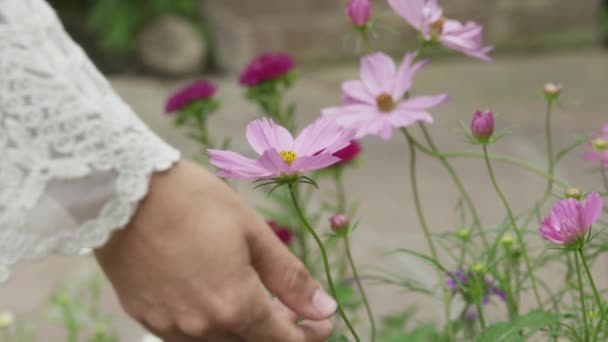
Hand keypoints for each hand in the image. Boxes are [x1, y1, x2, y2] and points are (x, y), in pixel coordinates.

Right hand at [95, 161, 335, 340]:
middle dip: (280, 331)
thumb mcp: (253, 232)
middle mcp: (201, 328)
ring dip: (244, 329)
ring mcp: (169, 326)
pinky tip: (215, 297)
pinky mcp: (144, 317)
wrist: (122, 190)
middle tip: (292, 307)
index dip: (310, 335)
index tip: (322, 322)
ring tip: (254, 300)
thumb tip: (324, 309)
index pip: (284, 340)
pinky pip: (186, 335)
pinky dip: (211, 325)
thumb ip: (290, 278)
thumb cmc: (195, 201)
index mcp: (235, 306)